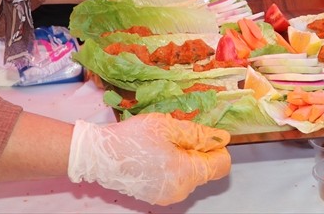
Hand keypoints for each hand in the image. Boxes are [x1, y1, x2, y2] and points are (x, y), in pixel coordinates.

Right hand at [68, 114, 230, 204]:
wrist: (101, 156)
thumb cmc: (133, 138)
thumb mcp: (169, 127)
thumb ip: (199, 134)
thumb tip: (222, 138)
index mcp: (186, 173)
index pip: (221, 165)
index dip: (216, 147)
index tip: (200, 135)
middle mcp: (181, 190)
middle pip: (205, 170)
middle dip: (197, 151)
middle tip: (174, 136)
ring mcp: (168, 196)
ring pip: (190, 175)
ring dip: (183, 158)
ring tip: (162, 145)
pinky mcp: (157, 196)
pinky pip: (176, 180)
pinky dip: (172, 167)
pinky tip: (155, 156)